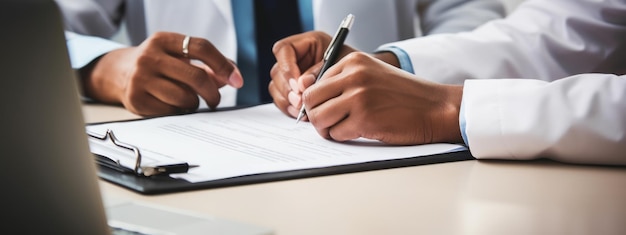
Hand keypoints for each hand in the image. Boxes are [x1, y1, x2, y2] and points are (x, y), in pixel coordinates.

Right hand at [81, 32, 242, 115]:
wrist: (119, 73)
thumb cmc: (160, 64)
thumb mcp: (179, 55)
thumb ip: (208, 63)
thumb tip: (232, 77)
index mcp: (163, 40)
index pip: (202, 47)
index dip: (223, 65)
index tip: (236, 80)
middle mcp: (149, 56)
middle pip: (196, 77)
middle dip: (212, 92)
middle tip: (215, 100)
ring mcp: (140, 78)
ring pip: (185, 98)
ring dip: (193, 103)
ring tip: (187, 100)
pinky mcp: (136, 100)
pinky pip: (171, 112)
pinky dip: (177, 112)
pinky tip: (171, 105)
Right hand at [269, 31, 356, 117]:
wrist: (362, 82)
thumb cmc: (353, 69)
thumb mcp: (340, 65)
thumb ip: (319, 72)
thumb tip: (301, 84)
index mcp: (306, 43)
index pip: (283, 49)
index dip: (286, 67)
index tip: (297, 84)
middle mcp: (295, 58)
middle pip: (277, 72)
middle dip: (287, 89)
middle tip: (301, 102)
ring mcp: (291, 76)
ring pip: (276, 88)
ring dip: (287, 101)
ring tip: (302, 110)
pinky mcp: (292, 92)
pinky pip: (281, 100)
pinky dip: (289, 109)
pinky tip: (301, 114)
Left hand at [302, 52, 463, 144]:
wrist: (435, 107)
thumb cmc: (404, 95)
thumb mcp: (372, 75)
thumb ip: (344, 81)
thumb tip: (311, 99)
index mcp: (353, 61)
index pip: (314, 82)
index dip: (317, 101)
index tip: (327, 109)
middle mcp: (354, 75)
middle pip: (310, 99)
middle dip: (315, 115)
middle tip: (328, 124)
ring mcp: (359, 97)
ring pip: (318, 118)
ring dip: (326, 129)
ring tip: (341, 129)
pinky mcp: (364, 119)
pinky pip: (336, 134)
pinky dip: (343, 137)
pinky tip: (358, 132)